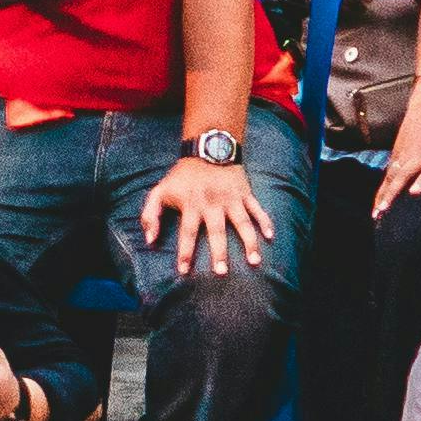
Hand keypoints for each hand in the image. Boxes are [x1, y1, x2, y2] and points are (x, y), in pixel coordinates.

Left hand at [146, 153, 272, 277]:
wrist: (207, 147)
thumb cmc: (181, 175)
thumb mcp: (159, 191)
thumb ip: (150, 215)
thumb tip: (150, 241)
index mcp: (191, 204)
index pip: (187, 232)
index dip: (185, 252)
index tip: (184, 271)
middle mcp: (212, 203)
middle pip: (217, 231)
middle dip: (219, 252)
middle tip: (221, 272)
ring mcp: (231, 198)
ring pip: (242, 223)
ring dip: (249, 242)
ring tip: (254, 261)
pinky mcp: (244, 193)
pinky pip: (257, 209)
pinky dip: (265, 221)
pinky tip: (270, 236)